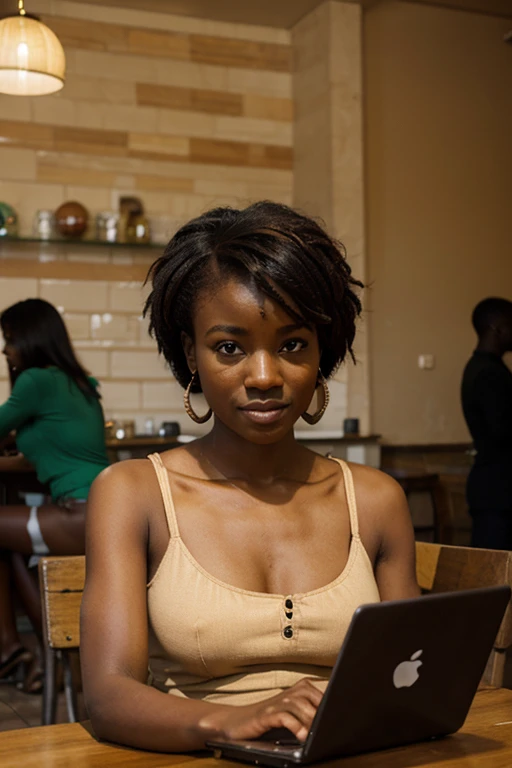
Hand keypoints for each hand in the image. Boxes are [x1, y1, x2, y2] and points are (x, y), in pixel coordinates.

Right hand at [198, 678, 324, 743]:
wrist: (238, 723)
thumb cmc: (269, 720)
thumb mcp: (292, 715)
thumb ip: (310, 714)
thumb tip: (334, 720)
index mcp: (297, 691)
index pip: (318, 693)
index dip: (329, 703)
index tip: (341, 714)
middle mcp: (288, 694)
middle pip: (309, 697)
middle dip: (320, 713)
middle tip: (328, 728)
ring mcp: (276, 703)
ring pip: (298, 705)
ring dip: (309, 719)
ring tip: (315, 734)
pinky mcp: (266, 715)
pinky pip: (283, 716)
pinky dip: (294, 725)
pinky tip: (300, 735)